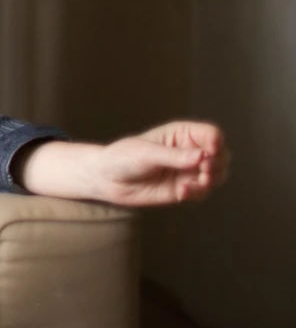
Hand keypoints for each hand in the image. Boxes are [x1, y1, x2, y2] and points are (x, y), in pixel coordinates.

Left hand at [20, 120, 227, 205]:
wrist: (107, 179)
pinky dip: (197, 193)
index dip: (215, 143)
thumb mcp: (147, 153)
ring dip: (211, 180)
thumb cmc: (123, 157)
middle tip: (204, 170)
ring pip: (217, 175)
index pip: (211, 134)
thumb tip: (203, 156)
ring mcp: (188, 171)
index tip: (208, 153)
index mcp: (182, 134)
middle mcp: (190, 151)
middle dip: (217, 163)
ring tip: (197, 182)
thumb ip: (174, 156)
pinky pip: (202, 192)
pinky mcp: (184, 189)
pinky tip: (181, 192)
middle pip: (221, 155)